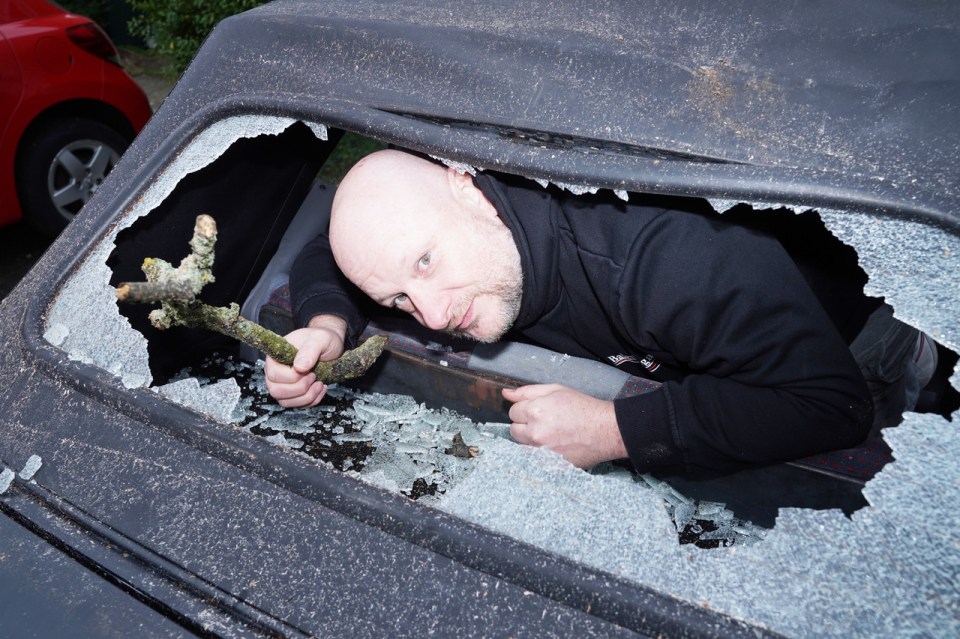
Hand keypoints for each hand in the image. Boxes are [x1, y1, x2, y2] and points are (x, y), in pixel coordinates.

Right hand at [264, 315, 346, 407]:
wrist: (330, 346)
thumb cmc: (322, 339)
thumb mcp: (319, 339)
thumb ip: (309, 350)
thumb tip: (299, 367)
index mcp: (275, 357)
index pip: (274, 375)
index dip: (293, 377)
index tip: (310, 369)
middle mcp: (275, 372)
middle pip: (276, 391)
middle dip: (300, 388)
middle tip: (314, 376)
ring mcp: (283, 385)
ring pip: (285, 402)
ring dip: (306, 397)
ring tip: (320, 384)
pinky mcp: (293, 394)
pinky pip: (297, 405)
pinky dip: (312, 401)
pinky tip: (321, 388)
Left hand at [503, 384, 626, 467]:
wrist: (605, 430)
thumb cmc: (583, 408)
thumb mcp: (556, 390)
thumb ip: (528, 391)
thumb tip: (506, 393)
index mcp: (535, 411)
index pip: (513, 411)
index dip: (525, 409)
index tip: (538, 410)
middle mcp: (535, 433)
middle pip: (513, 430)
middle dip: (525, 425)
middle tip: (544, 422)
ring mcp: (541, 451)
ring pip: (522, 445)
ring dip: (530, 439)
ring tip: (550, 434)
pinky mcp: (548, 465)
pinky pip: (532, 458)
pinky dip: (539, 452)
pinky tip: (553, 445)